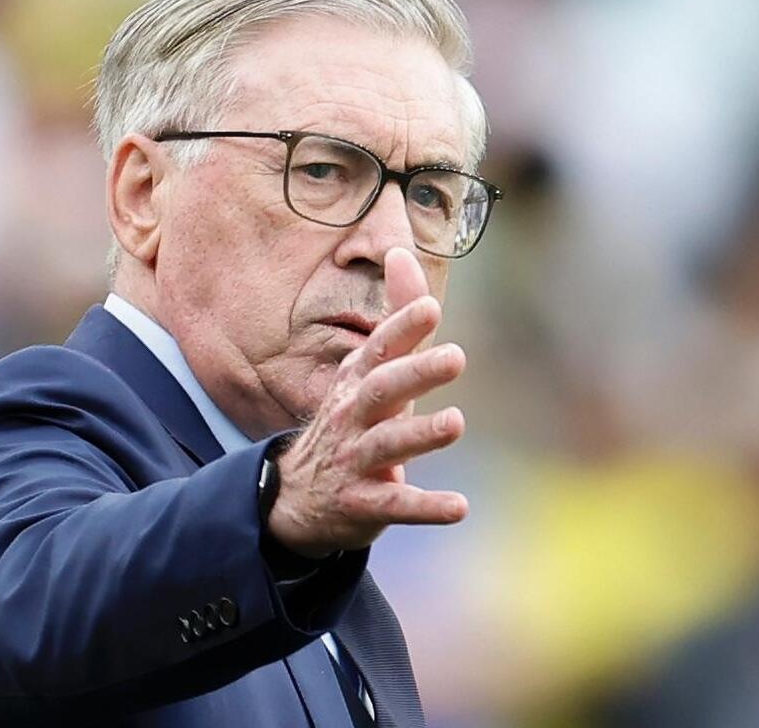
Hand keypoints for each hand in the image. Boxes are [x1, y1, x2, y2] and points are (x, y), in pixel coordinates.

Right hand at [267, 247, 467, 557]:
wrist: (298, 497)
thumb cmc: (351, 423)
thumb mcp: (369, 372)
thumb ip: (396, 319)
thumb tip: (401, 251)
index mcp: (357, 382)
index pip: (377, 350)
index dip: (401, 328)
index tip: (430, 308)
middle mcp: (352, 417)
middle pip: (381, 391)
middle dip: (416, 374)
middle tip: (456, 357)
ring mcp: (354, 461)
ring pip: (386, 445)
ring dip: (420, 434)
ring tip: (455, 422)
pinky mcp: (363, 504)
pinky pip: (395, 504)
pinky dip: (425, 507)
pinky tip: (459, 507)